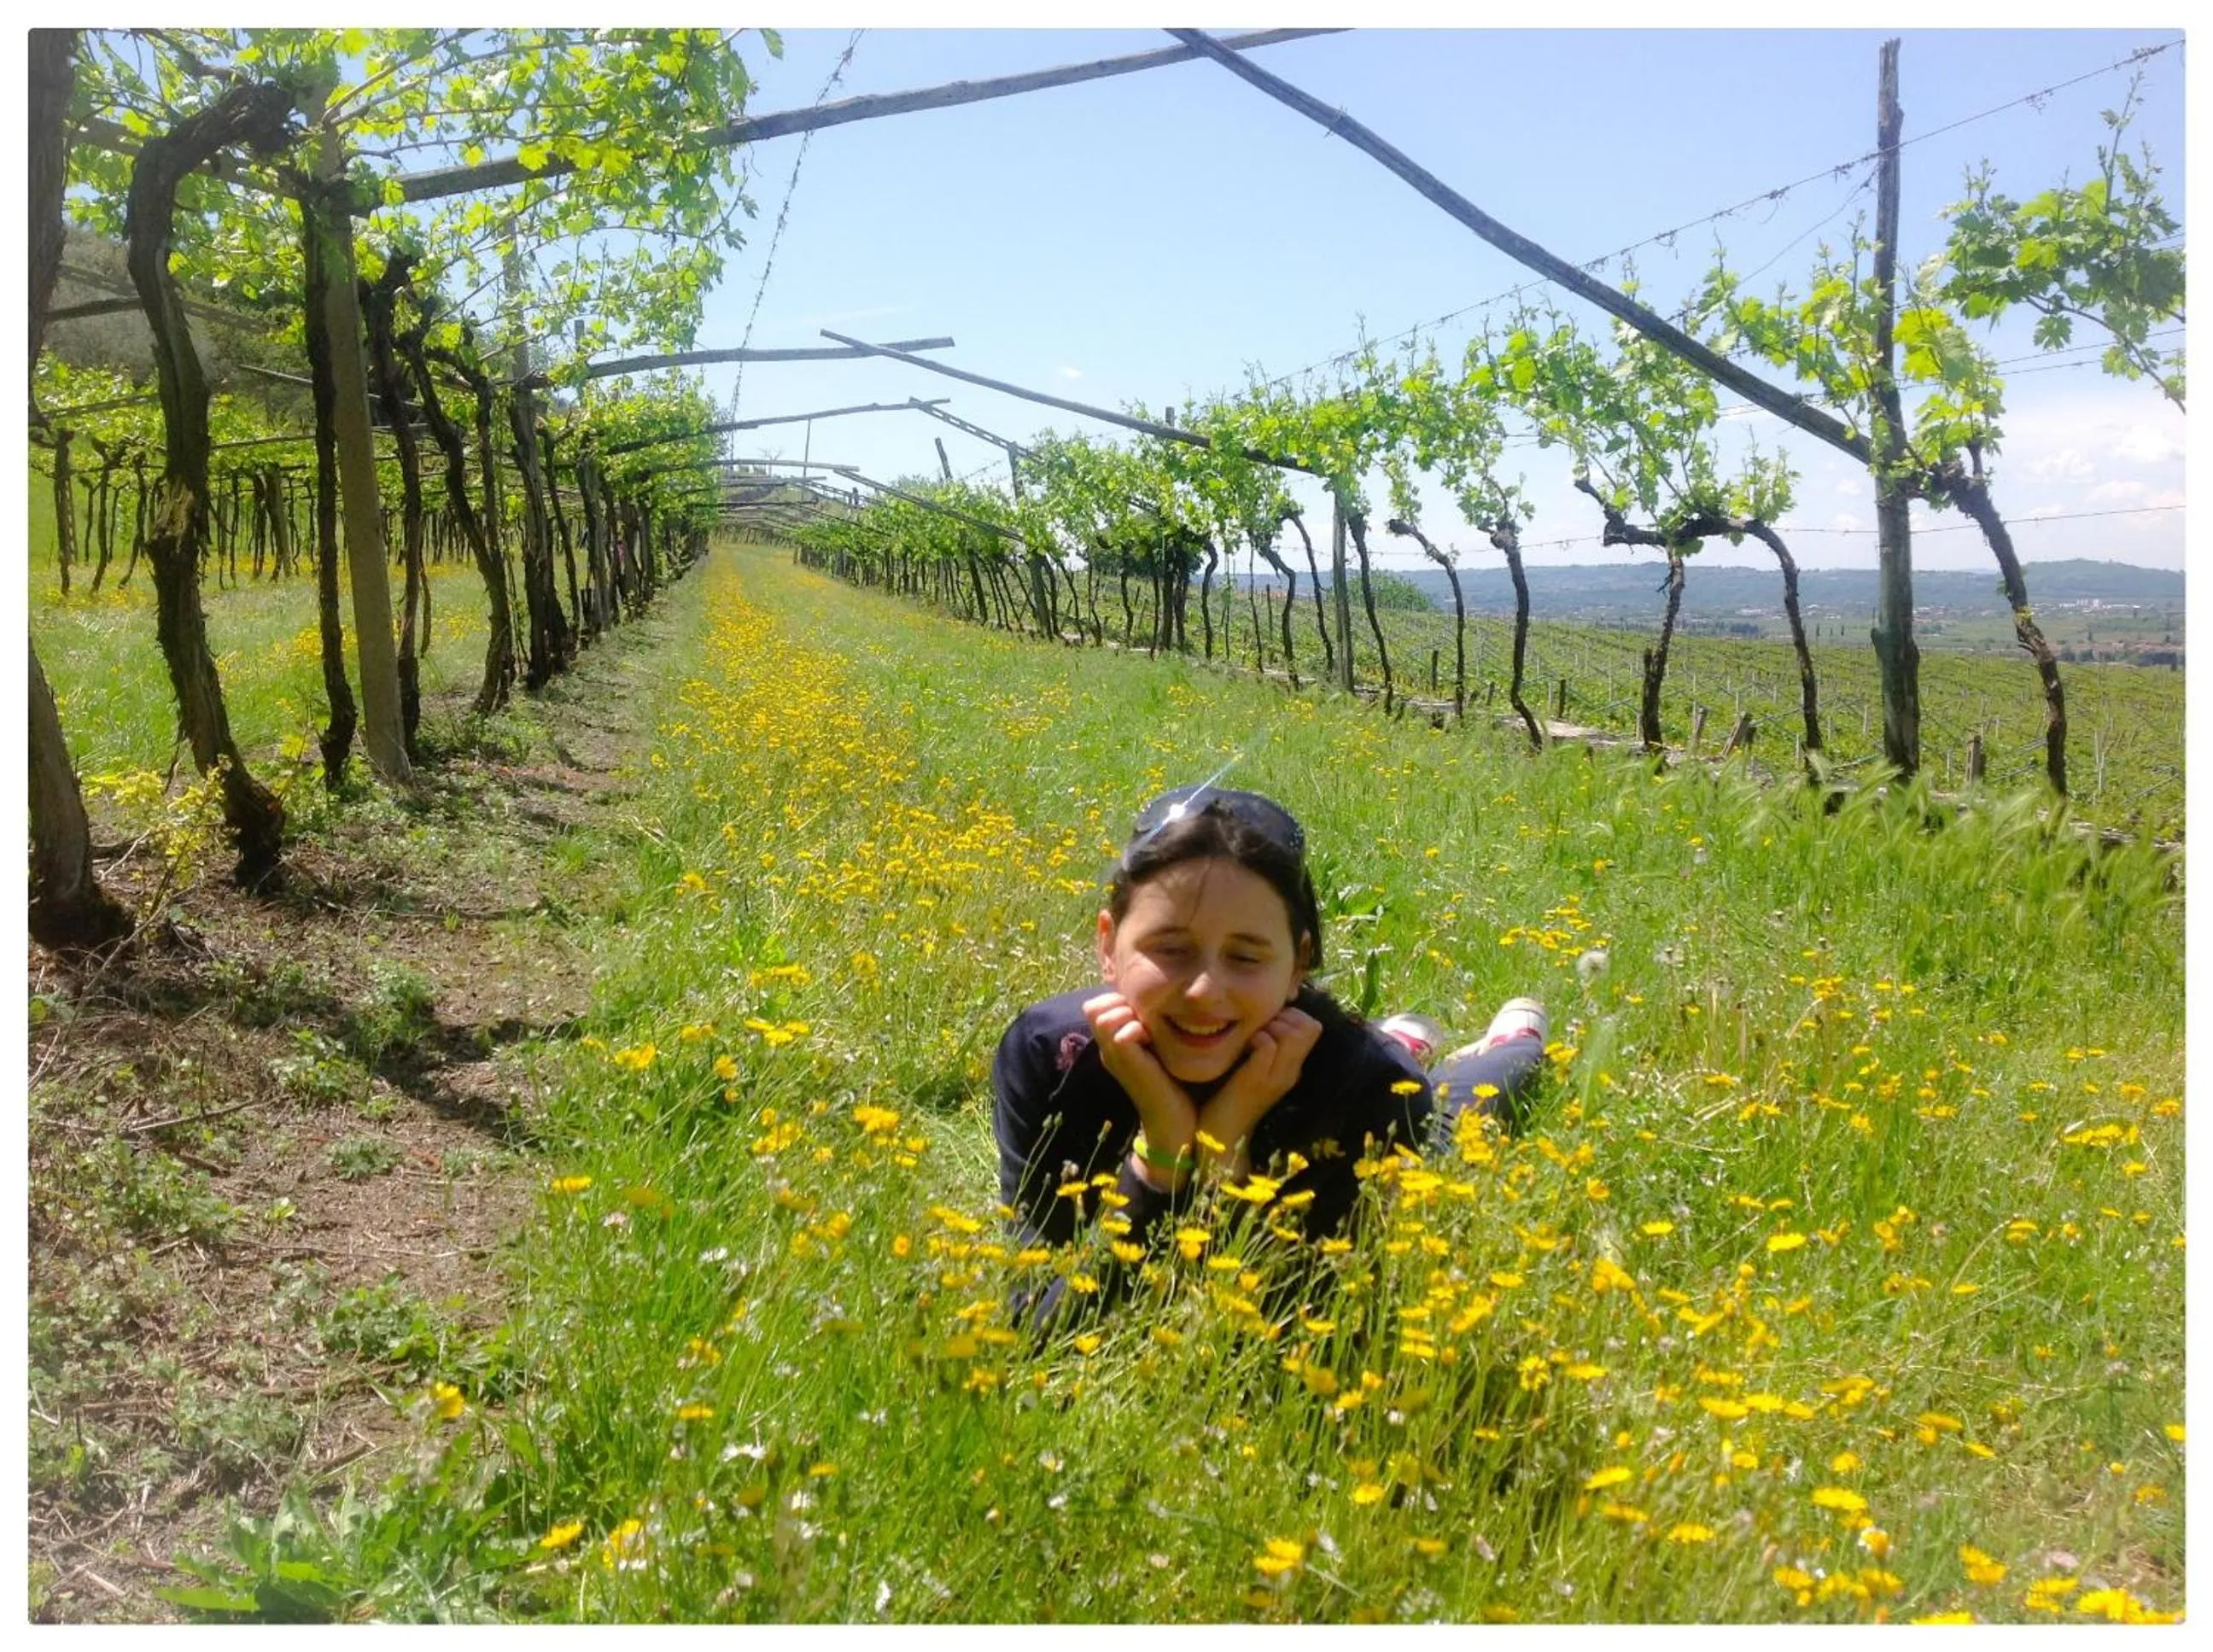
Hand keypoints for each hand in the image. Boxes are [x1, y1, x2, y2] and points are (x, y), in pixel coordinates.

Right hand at [1081, 991, 1194, 1146]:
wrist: (1175, 1122)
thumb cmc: (1175, 1085)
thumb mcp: (1158, 1047)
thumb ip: (1149, 1026)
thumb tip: (1153, 1002)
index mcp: (1112, 1045)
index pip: (1097, 1005)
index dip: (1118, 1000)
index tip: (1144, 1015)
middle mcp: (1107, 1050)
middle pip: (1093, 1007)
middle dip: (1120, 1003)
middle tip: (1145, 1021)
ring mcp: (1112, 1057)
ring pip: (1102, 1015)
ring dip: (1128, 1014)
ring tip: (1147, 1031)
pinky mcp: (1123, 1064)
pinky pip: (1119, 1032)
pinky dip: (1136, 1029)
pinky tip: (1151, 1041)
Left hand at [1198, 1005, 1321, 1175]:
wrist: (1216, 1137)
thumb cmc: (1226, 1096)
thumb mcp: (1251, 1066)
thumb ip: (1262, 1043)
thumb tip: (1260, 1014)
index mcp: (1291, 1067)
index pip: (1312, 1025)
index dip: (1291, 1015)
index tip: (1266, 1023)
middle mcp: (1290, 1072)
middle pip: (1311, 1025)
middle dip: (1284, 1016)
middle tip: (1259, 1028)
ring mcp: (1276, 1078)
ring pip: (1295, 1032)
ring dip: (1270, 1025)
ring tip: (1251, 1038)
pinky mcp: (1257, 1082)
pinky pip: (1268, 1045)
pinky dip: (1255, 1038)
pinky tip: (1242, 1048)